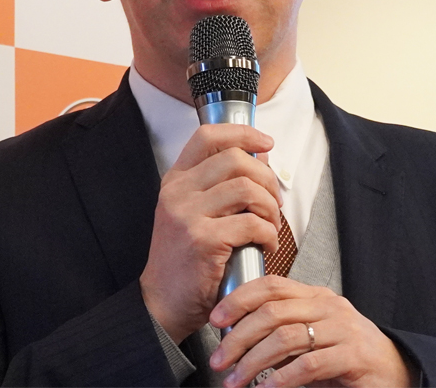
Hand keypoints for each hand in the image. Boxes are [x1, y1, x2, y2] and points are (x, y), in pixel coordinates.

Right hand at [140, 124, 281, 342]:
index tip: (265, 143)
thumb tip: (261, 155)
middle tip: (274, 203)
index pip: (207, 135)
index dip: (242, 132)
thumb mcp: (195, 213)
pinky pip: (252, 223)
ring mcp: (187, 215)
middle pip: (235, 159)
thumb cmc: (186, 260)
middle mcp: (178, 192)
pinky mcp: (202, 240)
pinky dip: (268, 234)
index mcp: (176, 180)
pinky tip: (266, 246)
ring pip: (247, 188)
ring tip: (270, 225)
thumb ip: (224, 184)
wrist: (162, 303)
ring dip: (270, 207)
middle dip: (266, 178)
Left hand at [209, 276, 411, 387]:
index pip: (271, 285)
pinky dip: (282, 378)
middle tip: (219, 360)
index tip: (215, 319)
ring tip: (236, 380)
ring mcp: (342, 329)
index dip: (238, 299)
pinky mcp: (353, 356)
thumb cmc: (348, 356)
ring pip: (285, 338)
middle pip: (271, 312)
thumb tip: (237, 341)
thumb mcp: (312, 337)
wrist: (395, 372)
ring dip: (253, 362)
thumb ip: (282, 333)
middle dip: (238, 337)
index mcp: (316, 296)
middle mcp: (328, 306)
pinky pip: (309, 364)